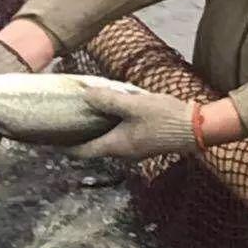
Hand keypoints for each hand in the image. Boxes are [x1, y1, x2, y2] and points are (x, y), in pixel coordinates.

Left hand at [67, 88, 194, 160]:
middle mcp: (123, 152)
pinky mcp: (145, 142)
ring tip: (86, 113)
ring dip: (96, 129)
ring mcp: (135, 149)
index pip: (83, 152)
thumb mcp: (133, 105)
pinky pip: (120, 135)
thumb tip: (85, 95)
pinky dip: (111, 126)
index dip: (65, 147)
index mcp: (115, 146)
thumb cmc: (163, 118)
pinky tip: (112, 111)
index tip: (51, 141)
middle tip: (66, 121)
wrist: (196, 128)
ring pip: (108, 140)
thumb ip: (108, 100)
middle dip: (79, 136)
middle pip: (94, 147)